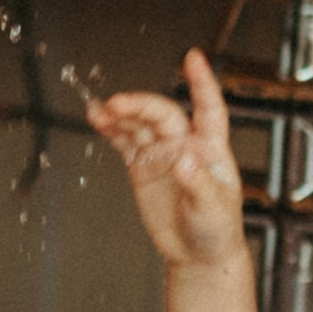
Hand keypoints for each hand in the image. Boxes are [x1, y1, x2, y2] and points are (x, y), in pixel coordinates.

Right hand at [87, 51, 244, 266]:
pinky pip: (125, 140)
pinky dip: (111, 128)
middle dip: (140, 105)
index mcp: (210, 148)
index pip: (209, 108)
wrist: (197, 253)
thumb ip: (199, 184)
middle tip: (117, 105)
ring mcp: (161, 153)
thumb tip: (184, 159)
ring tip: (99, 111)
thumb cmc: (216, 228)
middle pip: (162, 114)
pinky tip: (97, 119)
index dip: (202, 83)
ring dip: (120, 114)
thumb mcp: (213, 209)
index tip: (193, 58)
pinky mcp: (142, 166)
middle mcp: (185, 143)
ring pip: (139, 124)